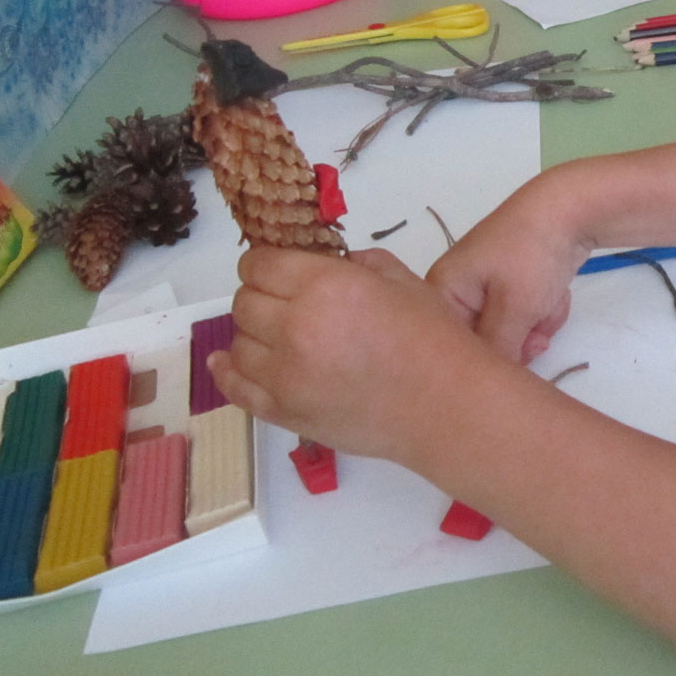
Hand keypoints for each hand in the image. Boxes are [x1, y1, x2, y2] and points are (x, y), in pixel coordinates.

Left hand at [212, 246, 479, 461]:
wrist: (446, 407)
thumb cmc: (434, 338)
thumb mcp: (399, 279)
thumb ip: (354, 263)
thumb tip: (324, 264)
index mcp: (324, 286)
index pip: (259, 264)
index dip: (268, 264)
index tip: (282, 270)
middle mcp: (294, 327)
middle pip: (243, 302)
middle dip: (261, 296)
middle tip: (288, 304)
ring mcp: (284, 376)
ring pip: (237, 344)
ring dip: (254, 335)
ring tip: (282, 339)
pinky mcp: (284, 412)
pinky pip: (236, 388)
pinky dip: (228, 372)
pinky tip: (229, 362)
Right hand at [427, 196, 591, 362]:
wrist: (571, 209)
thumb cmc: (531, 255)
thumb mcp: (514, 310)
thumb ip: (499, 352)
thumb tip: (487, 383)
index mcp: (442, 290)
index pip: (452, 347)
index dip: (486, 360)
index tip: (515, 361)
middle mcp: (457, 289)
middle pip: (483, 342)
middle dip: (518, 338)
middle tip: (538, 332)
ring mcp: (486, 285)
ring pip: (509, 332)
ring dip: (536, 324)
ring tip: (548, 304)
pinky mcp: (512, 284)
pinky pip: (524, 316)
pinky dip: (542, 310)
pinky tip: (555, 294)